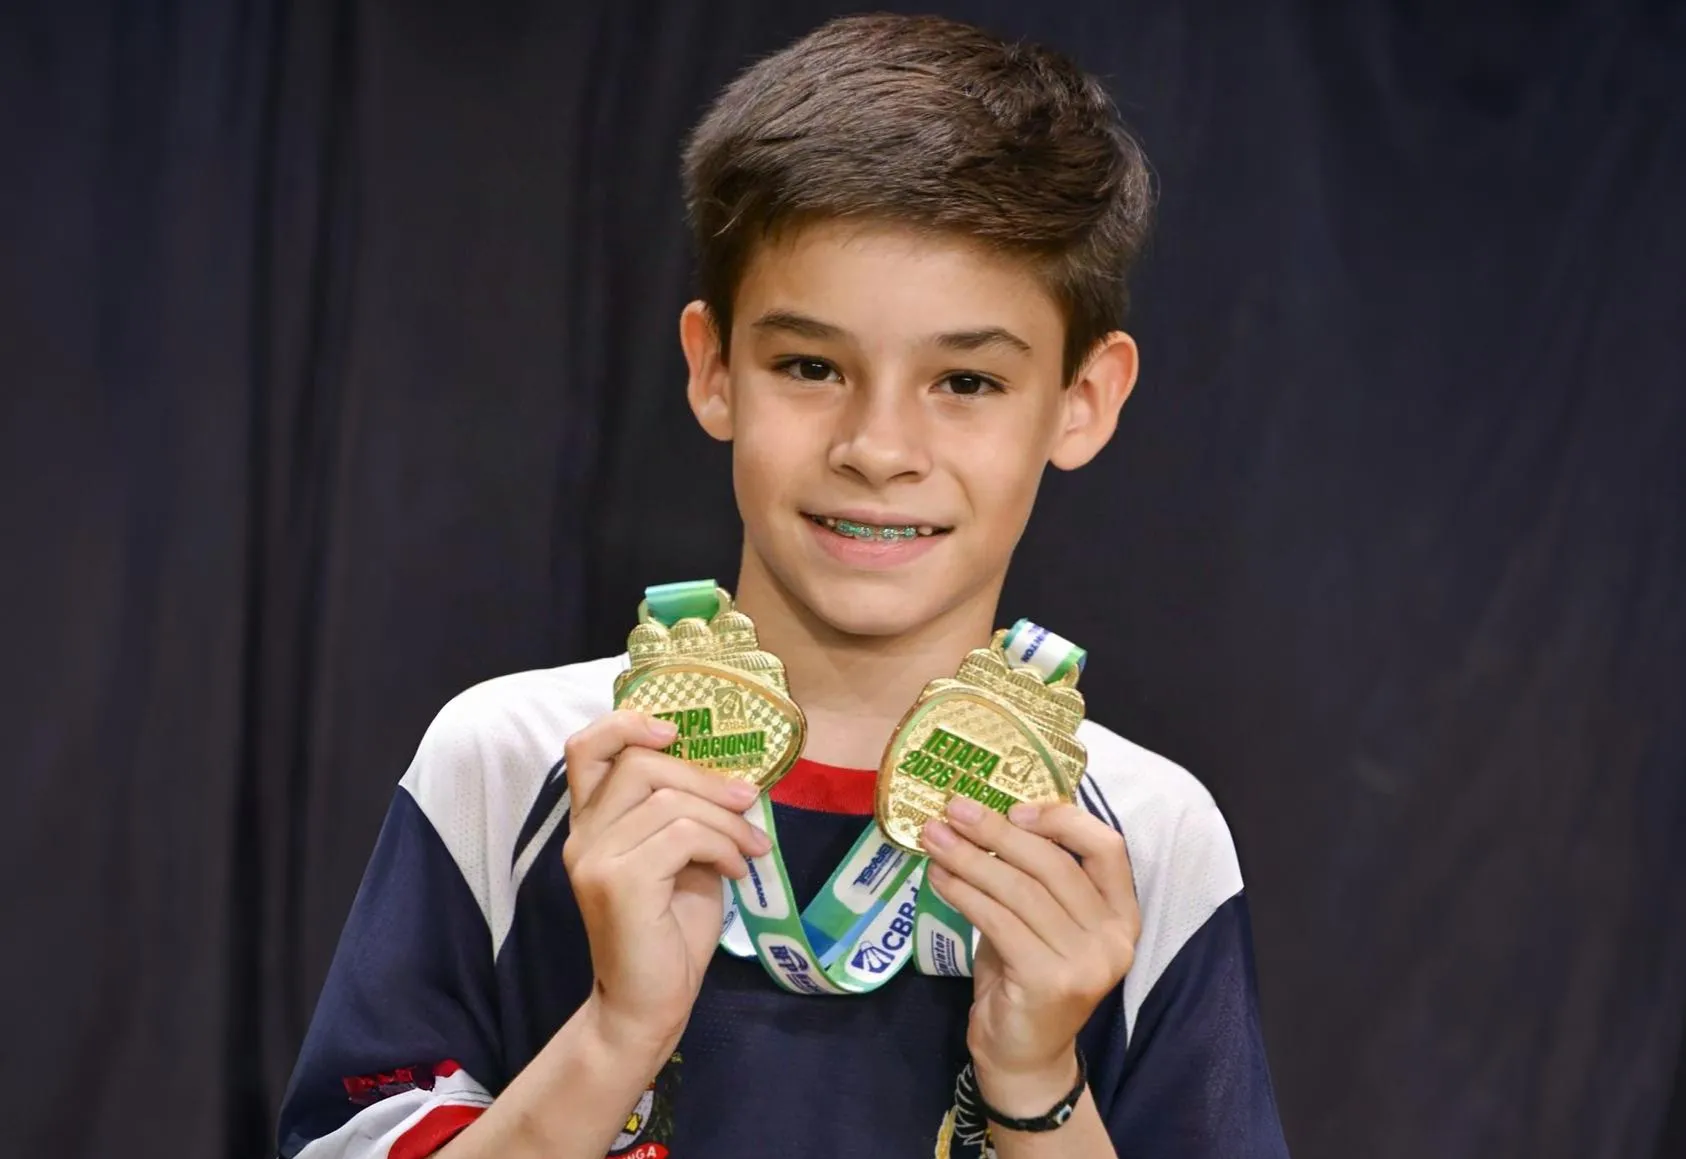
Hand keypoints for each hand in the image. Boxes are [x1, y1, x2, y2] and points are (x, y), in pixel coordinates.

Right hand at [561, 710, 769, 1054]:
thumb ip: (685, 815)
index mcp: (591, 823)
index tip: (675, 732)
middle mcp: (582, 835)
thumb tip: (735, 778)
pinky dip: (721, 845)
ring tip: (750, 849)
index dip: (627, 724)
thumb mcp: (681, 859)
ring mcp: (595, 858)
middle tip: (749, 802)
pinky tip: (736, 871)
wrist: (648, 1004)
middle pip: (640, 763)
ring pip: (670, 800)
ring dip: (725, 819)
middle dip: (706, 777)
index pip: (585, 748)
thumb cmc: (669, 931)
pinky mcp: (618, 882)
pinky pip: (683, 834)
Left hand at [921, 798, 1138, 1114]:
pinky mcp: (1050, 981)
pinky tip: (938, 878)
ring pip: (1021, 890)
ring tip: (934, 838)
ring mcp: (1087, 962)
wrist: (1023, 1057)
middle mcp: (1114, 937)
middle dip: (997, 831)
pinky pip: (999, 920)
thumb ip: (1031, 878)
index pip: (1107, 848)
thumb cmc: (1028, 978)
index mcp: (1122, 914)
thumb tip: (981, 818)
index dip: (1062, 820)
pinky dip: (963, 892)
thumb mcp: (1039, 922)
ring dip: (970, 858)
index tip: (1014, 808)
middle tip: (953, 810)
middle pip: (1054, 865)